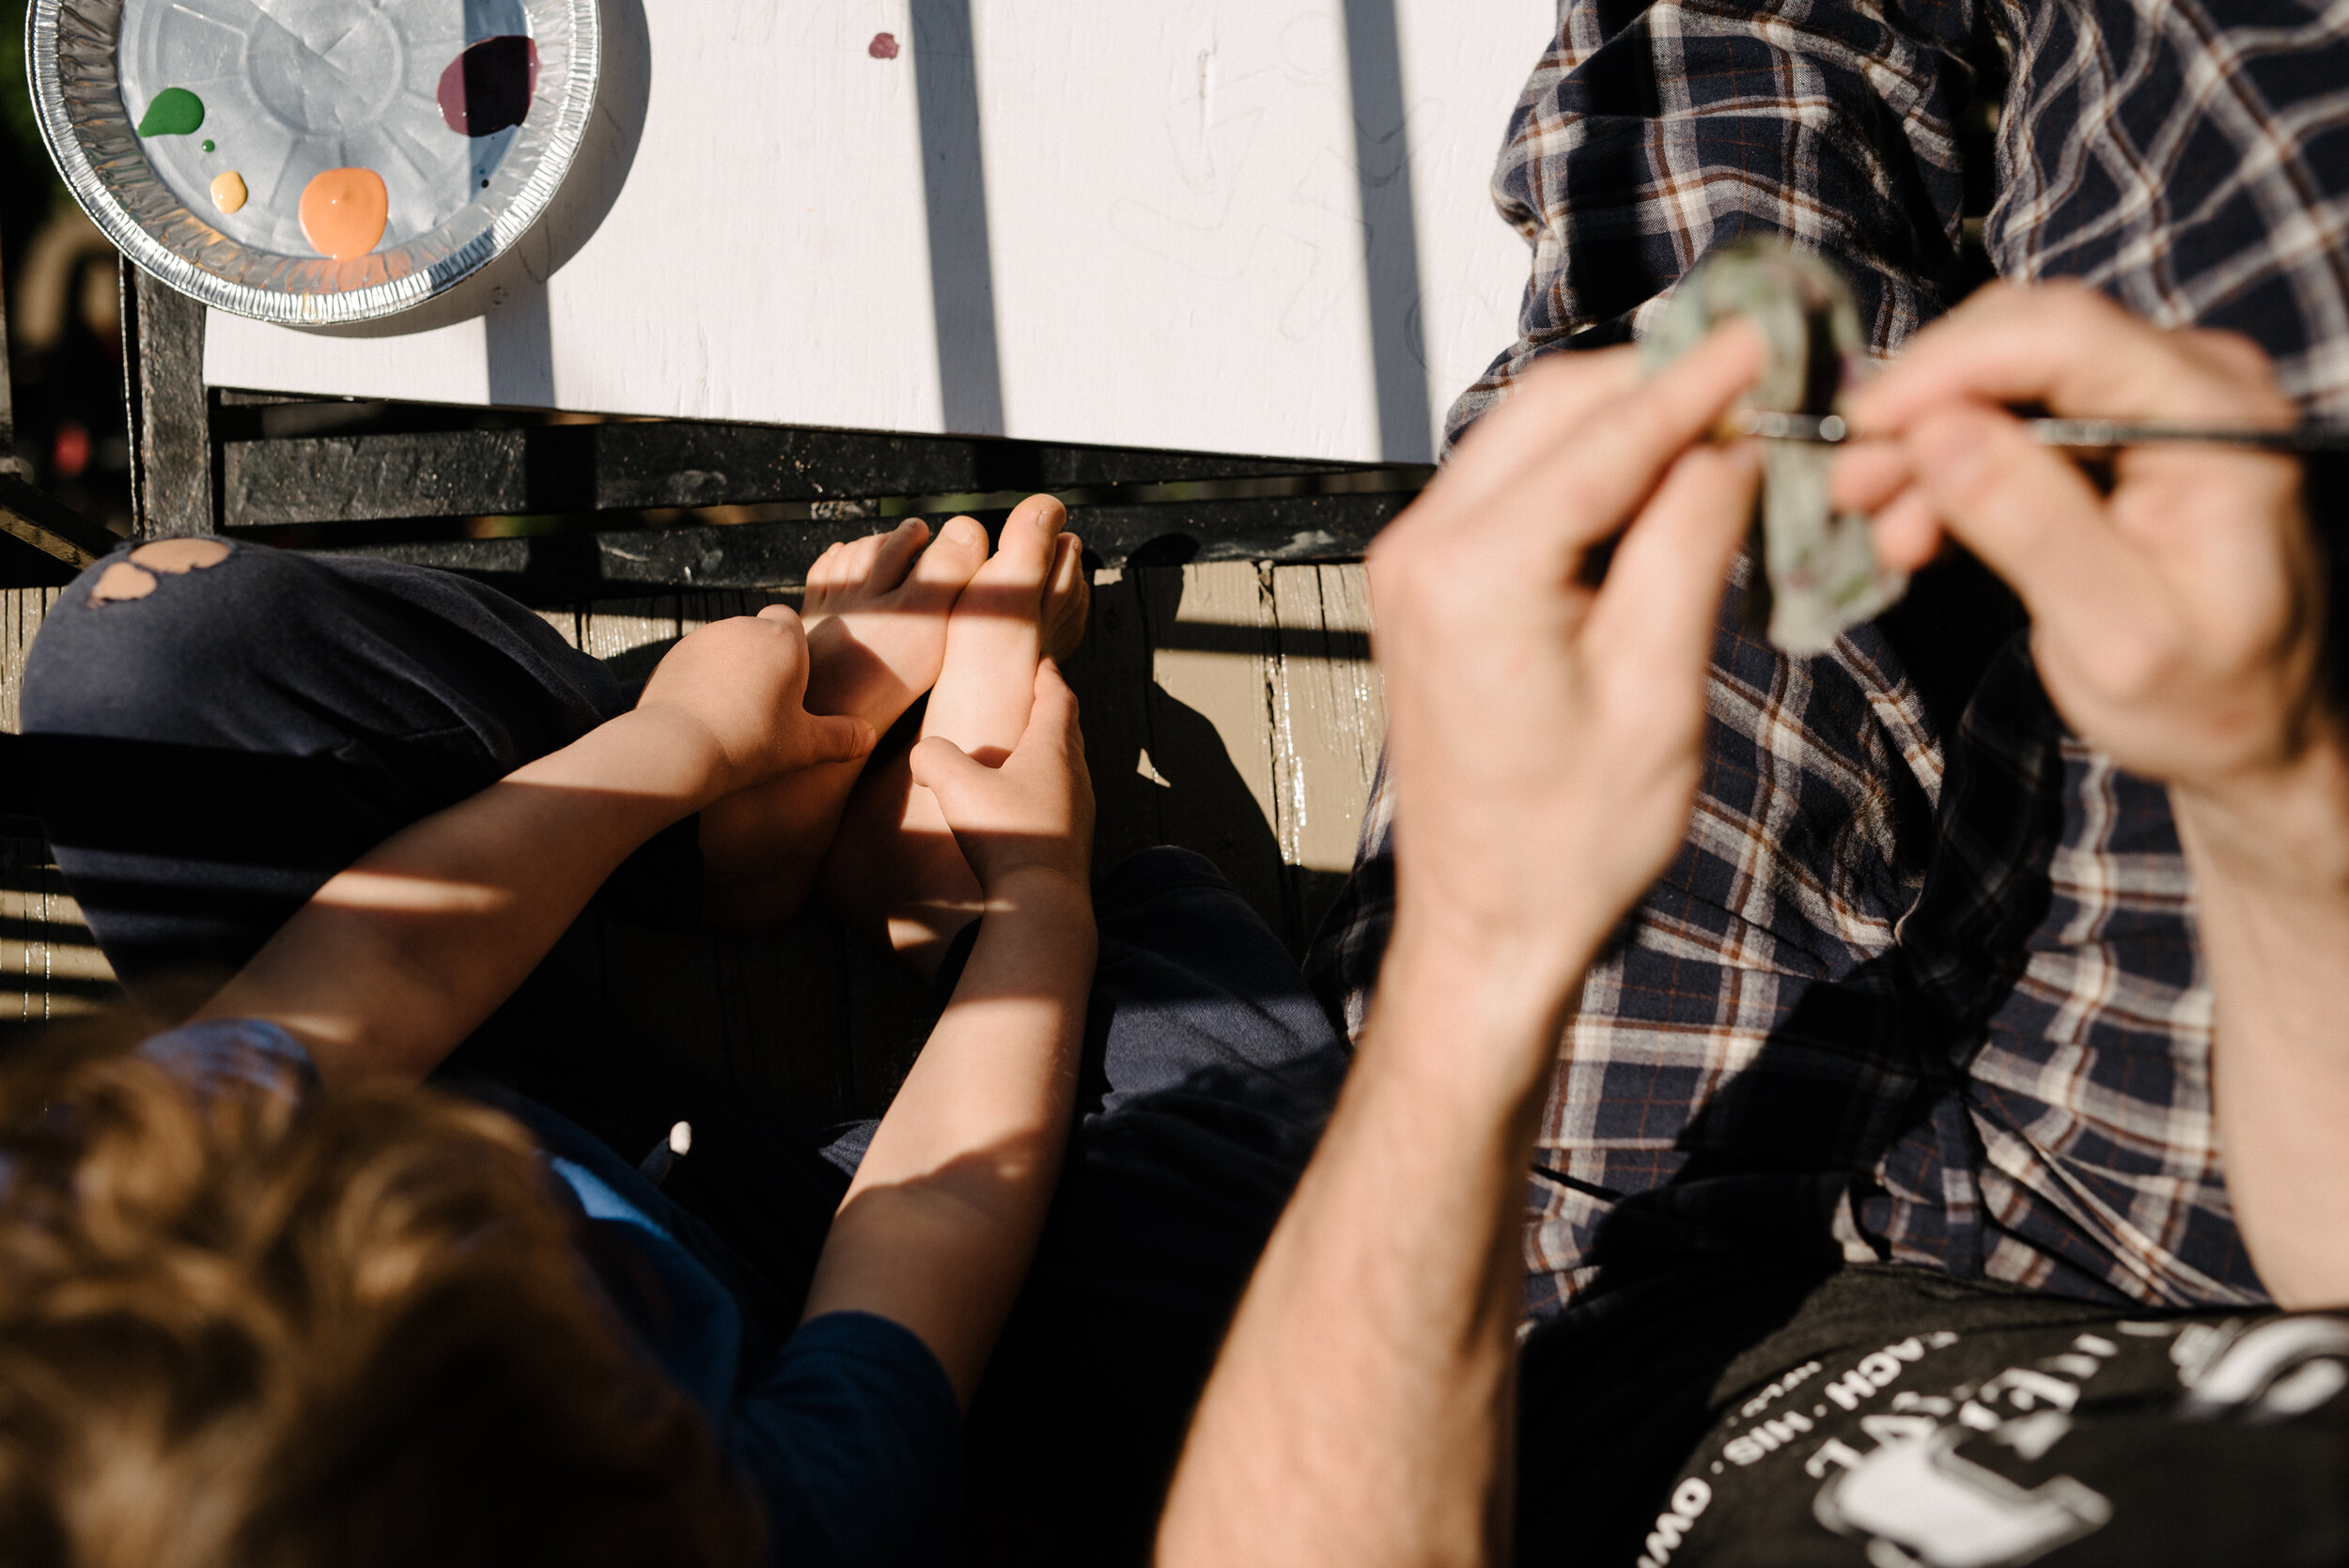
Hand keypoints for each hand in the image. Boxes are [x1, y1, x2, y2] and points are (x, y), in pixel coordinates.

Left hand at [637, 606, 876, 801]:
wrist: (676, 748)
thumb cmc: (749, 744)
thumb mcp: (806, 746)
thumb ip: (841, 737)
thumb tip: (868, 736)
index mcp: (782, 640)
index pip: (789, 620)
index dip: (792, 649)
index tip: (792, 684)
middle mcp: (742, 627)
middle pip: (757, 634)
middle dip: (761, 660)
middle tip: (764, 706)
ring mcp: (703, 638)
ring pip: (726, 647)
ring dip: (731, 670)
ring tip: (732, 715)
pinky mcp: (672, 655)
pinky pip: (697, 662)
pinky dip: (702, 680)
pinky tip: (704, 716)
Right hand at [907, 660, 1094, 892]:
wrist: (1042, 903)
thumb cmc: (1006, 836)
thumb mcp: (955, 784)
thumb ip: (933, 756)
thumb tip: (923, 755)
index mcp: (1052, 750)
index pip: (1058, 699)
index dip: (1049, 678)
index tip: (1045, 664)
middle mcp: (1075, 777)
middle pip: (1069, 732)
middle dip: (1055, 712)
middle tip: (1041, 700)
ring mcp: (1080, 813)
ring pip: (1069, 769)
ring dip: (1052, 754)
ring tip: (1028, 753)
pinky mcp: (1073, 845)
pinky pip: (1063, 803)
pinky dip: (1048, 790)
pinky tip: (1024, 805)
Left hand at [1366, 327, 1763, 989]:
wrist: (1486, 923)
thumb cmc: (1568, 842)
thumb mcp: (1656, 691)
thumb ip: (1690, 546)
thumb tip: (1732, 442)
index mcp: (1473, 574)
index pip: (1605, 435)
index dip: (1701, 379)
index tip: (1772, 333)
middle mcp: (1422, 548)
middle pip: (1555, 408)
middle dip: (1662, 383)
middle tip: (1763, 379)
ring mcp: (1413, 562)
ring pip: (1531, 436)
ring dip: (1628, 422)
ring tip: (1729, 428)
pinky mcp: (1428, 583)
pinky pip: (1514, 487)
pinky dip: (1591, 471)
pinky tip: (1664, 484)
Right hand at [1834, 283, 2328, 807]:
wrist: (2256, 729)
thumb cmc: (2206, 699)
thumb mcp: (2118, 636)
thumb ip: (2034, 527)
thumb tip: (1936, 433)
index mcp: (2217, 419)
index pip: (2065, 335)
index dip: (1948, 366)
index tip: (1861, 424)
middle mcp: (2192, 382)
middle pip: (2023, 340)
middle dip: (1923, 406)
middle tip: (1850, 485)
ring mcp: (2153, 401)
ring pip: (2002, 377)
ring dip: (1924, 445)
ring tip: (1880, 527)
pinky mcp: (2113, 432)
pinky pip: (2008, 418)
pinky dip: (1949, 467)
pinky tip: (1917, 530)